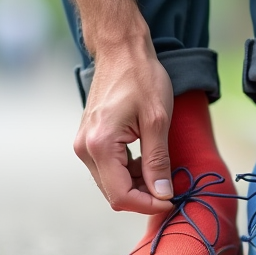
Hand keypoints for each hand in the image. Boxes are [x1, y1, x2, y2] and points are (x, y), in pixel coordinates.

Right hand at [73, 42, 174, 213]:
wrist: (120, 50)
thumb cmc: (141, 78)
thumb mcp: (157, 120)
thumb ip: (158, 161)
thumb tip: (163, 194)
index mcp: (99, 145)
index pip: (121, 195)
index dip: (148, 204)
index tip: (171, 199)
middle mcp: (85, 149)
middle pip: (114, 193)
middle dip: (144, 196)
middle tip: (170, 186)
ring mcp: (84, 144)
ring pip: (111, 183)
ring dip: (137, 184)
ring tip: (161, 169)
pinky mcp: (88, 140)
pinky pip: (108, 169)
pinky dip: (129, 172)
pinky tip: (146, 160)